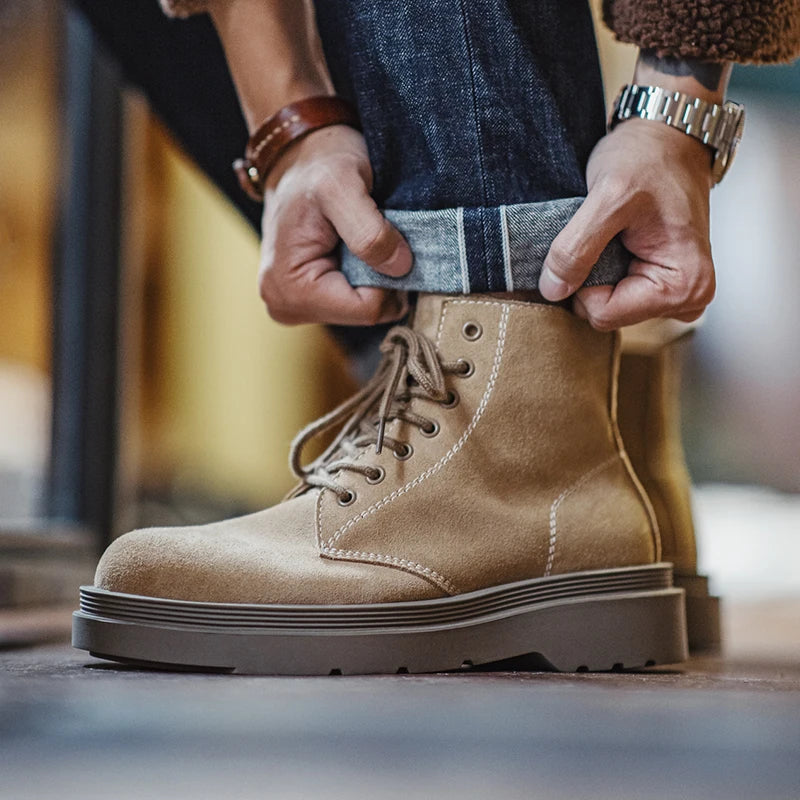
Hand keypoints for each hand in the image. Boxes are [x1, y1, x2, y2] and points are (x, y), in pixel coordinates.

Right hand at [258, 125, 412, 325]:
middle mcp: (285, 306)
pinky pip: (356, 303)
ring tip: (361, 238)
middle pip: (364, 314)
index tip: (387, 239)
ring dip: (376, 275)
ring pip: (365, 310)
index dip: (387, 276)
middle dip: (381, 277)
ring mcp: (295, 306)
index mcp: (289, 288)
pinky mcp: (308, 301)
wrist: (302, 157)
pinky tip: (356, 249)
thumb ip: (370, 231)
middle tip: (375, 235)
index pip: (366, 310)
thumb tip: (400, 269)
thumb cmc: (318, 165)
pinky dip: (367, 277)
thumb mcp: (343, 185)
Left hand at [539, 119, 715, 329]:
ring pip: (606, 306)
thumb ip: (576, 248)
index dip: (583, 283)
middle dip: (590, 278)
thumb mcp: (608, 197)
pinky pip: (614, 295)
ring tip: (611, 233)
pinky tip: (614, 241)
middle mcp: (686, 300)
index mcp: (684, 286)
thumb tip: (552, 291)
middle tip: (602, 234)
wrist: (668, 137)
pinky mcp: (660, 286)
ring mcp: (675, 296)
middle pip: (606, 314)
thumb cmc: (648, 159)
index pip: (604, 314)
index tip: (592, 240)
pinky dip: (604, 270)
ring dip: (596, 272)